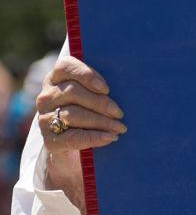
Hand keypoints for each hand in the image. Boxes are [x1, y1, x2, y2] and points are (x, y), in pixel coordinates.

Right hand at [35, 55, 125, 214]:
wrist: (75, 148)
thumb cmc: (91, 111)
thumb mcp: (95, 95)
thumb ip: (103, 86)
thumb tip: (131, 81)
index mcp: (56, 78)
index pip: (65, 66)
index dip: (86, 74)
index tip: (106, 87)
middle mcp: (46, 96)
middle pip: (73, 92)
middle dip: (100, 103)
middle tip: (120, 113)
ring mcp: (44, 118)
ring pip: (72, 114)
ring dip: (100, 121)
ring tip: (120, 127)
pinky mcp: (50, 140)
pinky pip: (72, 137)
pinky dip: (94, 137)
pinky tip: (109, 138)